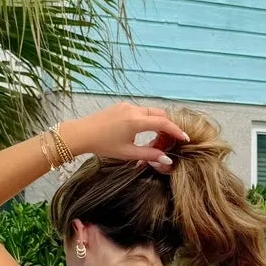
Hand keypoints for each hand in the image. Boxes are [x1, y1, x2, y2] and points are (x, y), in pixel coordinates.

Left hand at [61, 103, 189, 170]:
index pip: (163, 123)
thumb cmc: (103, 145)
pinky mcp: (121, 106)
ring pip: (150, 111)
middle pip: (160, 114)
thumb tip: (166, 159)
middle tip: (171, 140)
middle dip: (168, 126)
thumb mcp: (127, 153)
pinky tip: (143, 131)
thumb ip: (149, 154)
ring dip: (157, 123)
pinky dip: (147, 119)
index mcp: (136, 121)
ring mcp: (127, 105)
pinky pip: (140, 110)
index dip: (176, 131)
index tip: (185, 138)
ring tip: (156, 139)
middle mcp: (134, 109)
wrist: (81, 133)